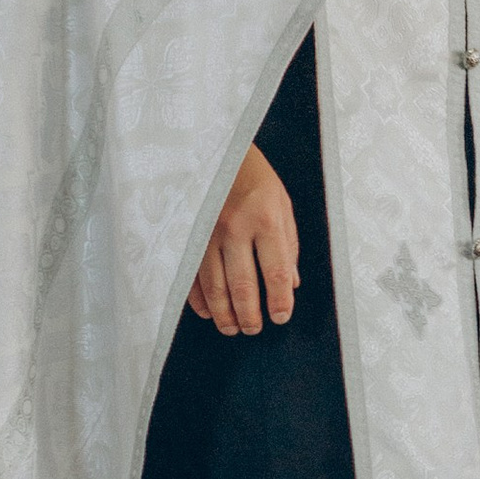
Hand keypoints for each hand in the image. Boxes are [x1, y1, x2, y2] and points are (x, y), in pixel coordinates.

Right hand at [189, 145, 299, 333]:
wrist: (215, 149)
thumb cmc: (255, 176)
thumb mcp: (282, 203)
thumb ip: (289, 244)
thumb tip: (292, 282)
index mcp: (265, 219)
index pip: (276, 271)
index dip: (279, 300)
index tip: (280, 316)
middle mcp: (235, 228)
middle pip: (242, 285)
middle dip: (249, 315)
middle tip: (253, 329)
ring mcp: (207, 233)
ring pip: (214, 286)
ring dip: (223, 313)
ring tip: (232, 327)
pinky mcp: (188, 235)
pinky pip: (191, 275)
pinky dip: (198, 298)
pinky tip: (207, 311)